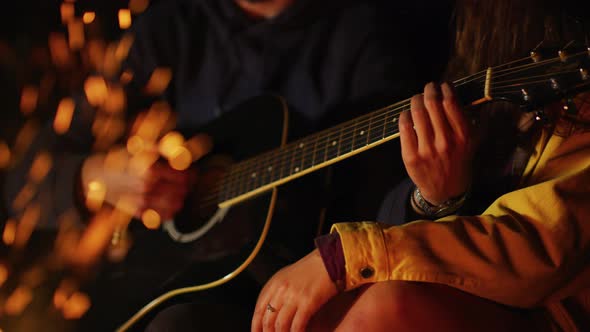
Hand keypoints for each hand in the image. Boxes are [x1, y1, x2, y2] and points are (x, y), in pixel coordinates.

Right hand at [80, 134, 211, 220]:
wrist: (95, 176)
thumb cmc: (119, 160)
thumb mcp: (140, 148)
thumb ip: (162, 149)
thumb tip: (180, 151)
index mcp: (150, 169)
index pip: (182, 175)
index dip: (191, 174)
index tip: (192, 172)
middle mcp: (148, 186)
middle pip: (181, 191)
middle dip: (187, 186)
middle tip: (187, 183)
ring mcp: (143, 200)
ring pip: (174, 205)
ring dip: (180, 199)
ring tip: (180, 194)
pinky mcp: (138, 211)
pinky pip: (161, 216)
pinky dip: (169, 211)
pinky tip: (170, 205)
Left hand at [251, 250, 337, 331]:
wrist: (331, 261)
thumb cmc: (311, 271)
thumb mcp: (287, 277)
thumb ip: (276, 293)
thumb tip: (268, 315)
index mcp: (274, 284)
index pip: (259, 311)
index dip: (256, 327)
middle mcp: (281, 289)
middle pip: (268, 320)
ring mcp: (294, 295)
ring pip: (280, 325)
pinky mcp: (308, 301)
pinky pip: (297, 325)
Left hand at [400, 82, 474, 204]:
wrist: (446, 191)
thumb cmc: (459, 161)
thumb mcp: (471, 142)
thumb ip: (468, 120)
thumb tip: (458, 95)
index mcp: (464, 136)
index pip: (451, 102)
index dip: (445, 89)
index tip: (443, 85)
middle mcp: (446, 141)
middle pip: (432, 104)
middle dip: (429, 90)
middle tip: (428, 87)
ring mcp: (427, 149)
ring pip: (417, 112)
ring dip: (416, 100)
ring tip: (417, 99)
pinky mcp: (411, 156)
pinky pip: (404, 127)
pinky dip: (405, 115)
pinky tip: (407, 114)